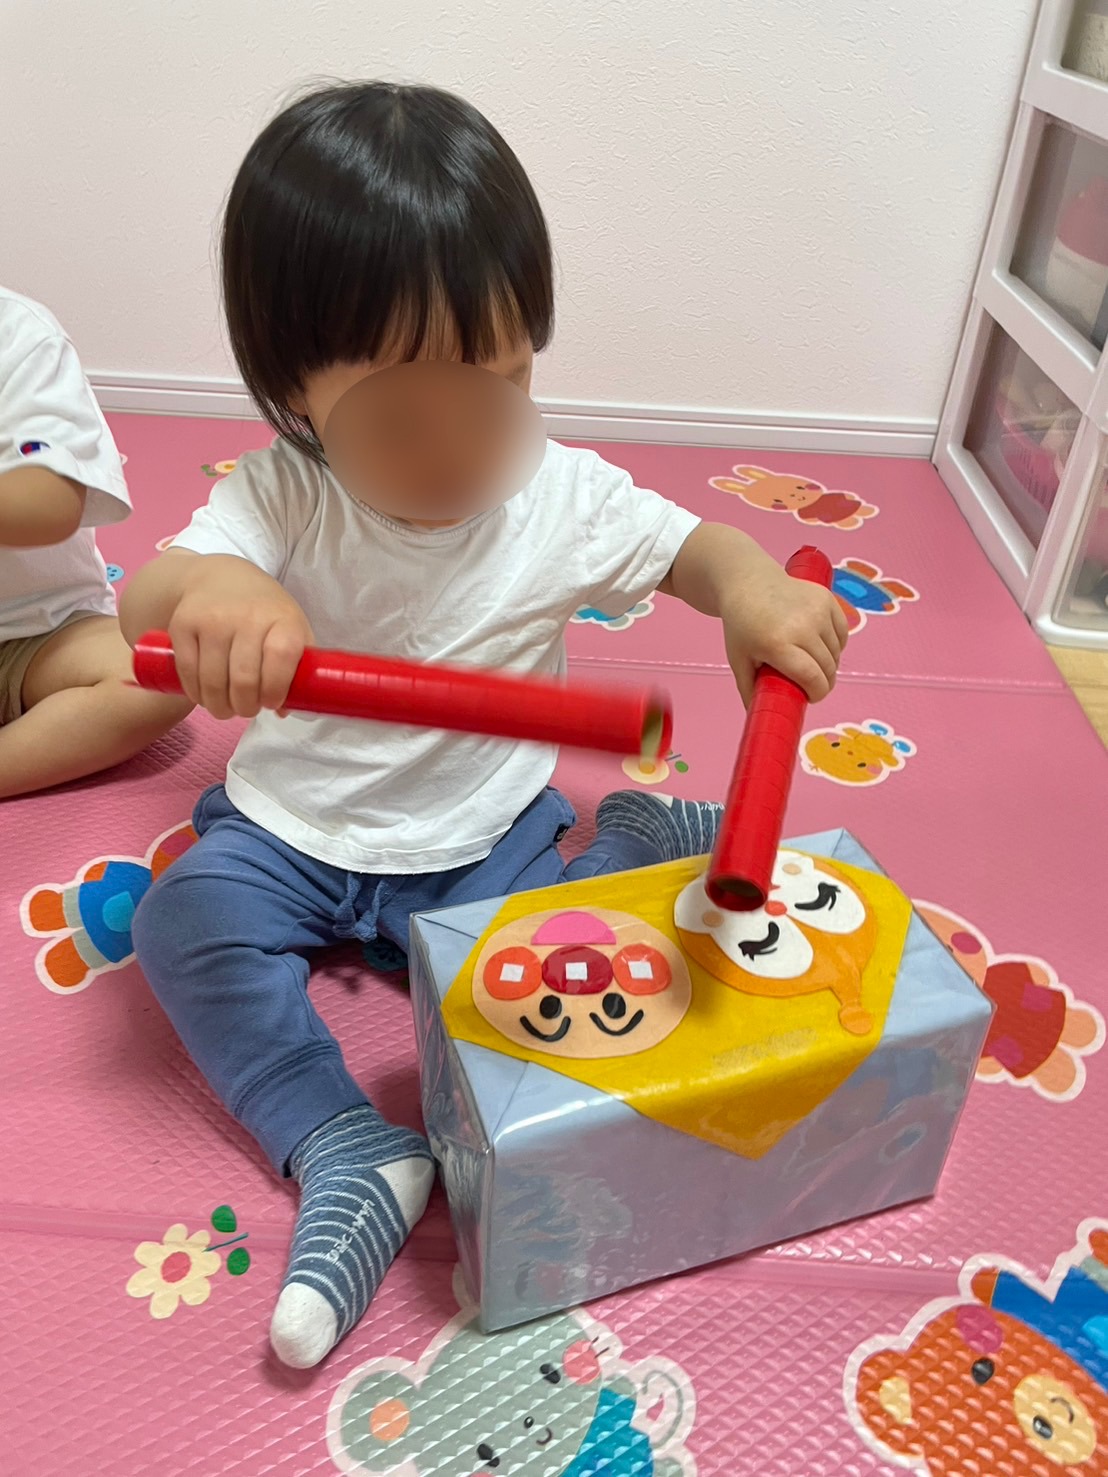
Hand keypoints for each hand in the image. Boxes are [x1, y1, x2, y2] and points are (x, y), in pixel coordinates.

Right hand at [167, 557, 313, 718]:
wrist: (219, 576)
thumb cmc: (263, 612)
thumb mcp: (292, 629)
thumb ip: (297, 668)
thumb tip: (284, 711)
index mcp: (282, 619)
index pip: (281, 658)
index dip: (276, 689)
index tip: (271, 702)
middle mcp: (247, 616)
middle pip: (244, 679)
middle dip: (245, 707)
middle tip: (246, 709)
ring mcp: (212, 619)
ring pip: (213, 682)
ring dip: (219, 706)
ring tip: (225, 708)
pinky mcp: (183, 624)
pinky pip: (188, 672)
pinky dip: (196, 693)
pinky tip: (204, 696)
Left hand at [721, 563, 847, 706]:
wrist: (748, 582)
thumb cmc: (741, 625)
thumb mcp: (738, 660)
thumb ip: (749, 691)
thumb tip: (761, 719)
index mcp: (777, 644)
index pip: (812, 678)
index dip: (817, 694)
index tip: (811, 698)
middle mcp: (801, 626)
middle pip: (828, 668)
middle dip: (823, 682)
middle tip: (811, 684)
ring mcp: (817, 611)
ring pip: (837, 652)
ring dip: (829, 663)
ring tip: (811, 661)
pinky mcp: (827, 600)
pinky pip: (842, 633)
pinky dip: (836, 644)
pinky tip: (820, 644)